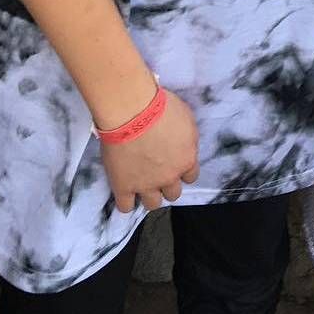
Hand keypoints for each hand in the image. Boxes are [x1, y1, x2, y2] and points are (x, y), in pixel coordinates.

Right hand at [100, 89, 199, 212]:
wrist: (132, 110)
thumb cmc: (161, 106)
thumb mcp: (186, 118)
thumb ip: (186, 138)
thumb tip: (182, 144)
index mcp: (186, 160)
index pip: (190, 176)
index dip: (182, 170)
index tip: (174, 162)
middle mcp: (169, 177)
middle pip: (173, 193)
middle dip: (166, 183)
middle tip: (157, 170)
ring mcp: (145, 184)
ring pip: (152, 204)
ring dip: (149, 194)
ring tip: (141, 182)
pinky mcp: (123, 186)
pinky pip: (125, 207)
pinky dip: (126, 202)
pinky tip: (124, 191)